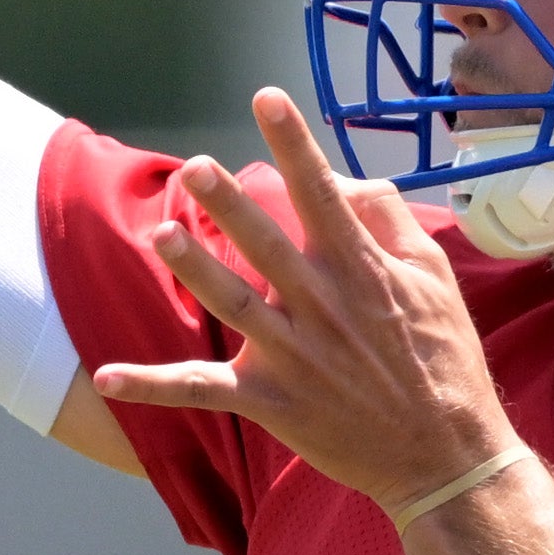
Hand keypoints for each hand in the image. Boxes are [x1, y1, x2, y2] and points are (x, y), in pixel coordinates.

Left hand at [90, 90, 525, 512]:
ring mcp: (295, 357)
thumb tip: (344, 180)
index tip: (267, 97)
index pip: (322, 194)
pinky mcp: (273, 403)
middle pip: (267, 245)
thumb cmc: (444, 359)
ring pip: (234, 305)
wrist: (446, 457)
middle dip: (230, 204)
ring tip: (162, 236)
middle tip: (193, 167)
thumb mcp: (433, 277)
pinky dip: (153, 386)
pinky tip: (106, 377)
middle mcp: (323, 307)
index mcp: (362, 270)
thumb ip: (389, 220)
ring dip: (195, 271)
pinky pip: (203, 390)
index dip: (295, 143)